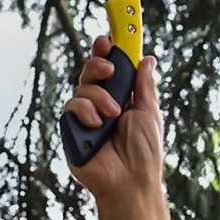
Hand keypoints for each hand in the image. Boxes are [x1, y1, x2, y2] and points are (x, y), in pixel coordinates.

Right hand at [63, 35, 164, 200]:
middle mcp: (100, 105)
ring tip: (112, 115)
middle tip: (109, 69)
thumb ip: (144, 85)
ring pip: (81, 88)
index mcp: (121, 98)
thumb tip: (148, 59)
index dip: (106, 52)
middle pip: (90, 72)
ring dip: (98, 97)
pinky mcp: (72, 129)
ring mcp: (84, 117)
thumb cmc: (144, 152)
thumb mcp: (149, 112)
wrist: (130, 180)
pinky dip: (86, 112)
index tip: (107, 39)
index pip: (110, 69)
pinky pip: (71, 106)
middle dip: (98, 64)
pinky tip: (97, 126)